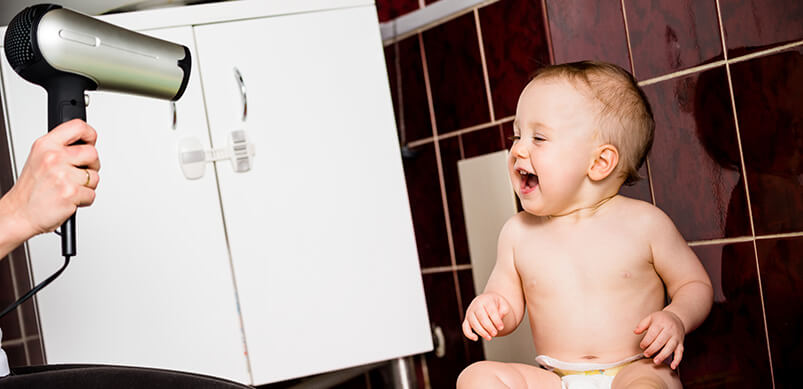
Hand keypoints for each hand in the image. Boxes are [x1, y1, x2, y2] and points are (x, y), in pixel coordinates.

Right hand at [2, 119, 98, 238]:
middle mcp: (53, 157)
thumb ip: (61, 148)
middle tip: (78, 174)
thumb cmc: (31, 189)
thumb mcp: (39, 158)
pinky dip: (84, 199)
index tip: (91, 142)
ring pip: (94, 176)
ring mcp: (62, 175)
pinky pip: (92, 194)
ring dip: (87, 186)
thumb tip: (87, 143)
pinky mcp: (70, 193)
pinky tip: (69, 198)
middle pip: (92, 153)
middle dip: (91, 166)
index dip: (89, 134)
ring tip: (69, 188)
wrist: (19, 213)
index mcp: (45, 145)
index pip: (77, 127)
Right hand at [462, 292, 509, 340]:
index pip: (491, 310)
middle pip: (481, 317)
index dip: (496, 320)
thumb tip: (499, 319)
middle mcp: (476, 306)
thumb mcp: (503, 304)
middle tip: (495, 333)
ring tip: (489, 337)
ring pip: (473, 323)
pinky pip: (465, 327)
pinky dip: (468, 334)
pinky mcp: (467, 320)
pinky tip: (475, 338)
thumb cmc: (496, 304)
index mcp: (486, 300)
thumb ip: (504, 311)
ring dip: (481, 332)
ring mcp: (470, 313)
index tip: (501, 328)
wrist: (486, 301)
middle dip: (488, 326)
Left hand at [634, 310, 684, 368]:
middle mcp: (670, 330)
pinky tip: (672, 366)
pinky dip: (677, 360)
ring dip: (663, 355)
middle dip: (653, 349)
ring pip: (670, 347)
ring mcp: (676, 337)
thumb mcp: (651, 317)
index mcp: (661, 323)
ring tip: (656, 361)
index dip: (647, 340)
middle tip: (646, 354)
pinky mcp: (681, 343)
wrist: (677, 318)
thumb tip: (635, 332)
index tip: (642, 346)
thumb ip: (642, 325)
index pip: (653, 333)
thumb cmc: (661, 319)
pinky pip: (680, 353)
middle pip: (661, 341)